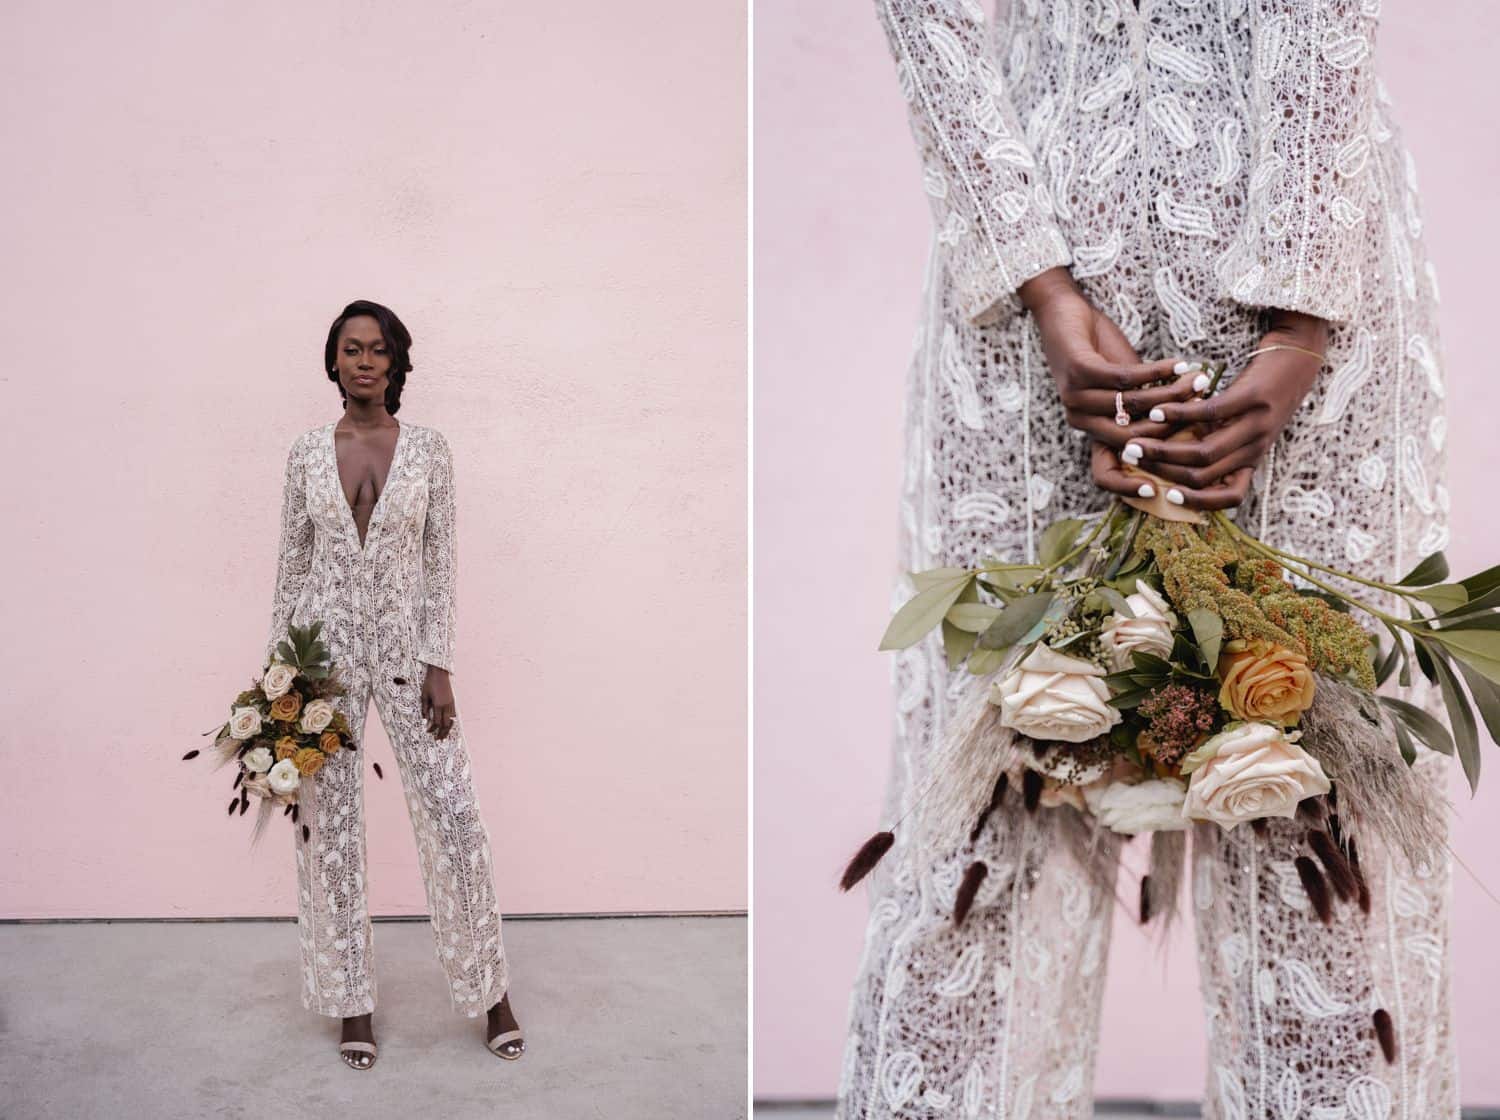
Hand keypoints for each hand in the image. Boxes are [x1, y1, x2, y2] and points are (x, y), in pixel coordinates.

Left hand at [420, 664, 456, 739]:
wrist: (439, 673)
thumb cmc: (429, 683)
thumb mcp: (424, 696)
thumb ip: (424, 709)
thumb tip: (424, 720)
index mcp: (438, 705)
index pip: (436, 722)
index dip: (432, 729)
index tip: (428, 732)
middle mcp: (446, 706)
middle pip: (446, 724)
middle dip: (442, 733)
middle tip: (438, 740)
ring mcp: (451, 703)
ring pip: (452, 720)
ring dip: (448, 729)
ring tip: (444, 735)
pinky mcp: (453, 701)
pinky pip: (453, 715)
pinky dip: (451, 722)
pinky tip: (448, 724)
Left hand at [1020, 266, 1202, 452]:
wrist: (1062, 314)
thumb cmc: (1097, 350)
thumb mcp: (1125, 384)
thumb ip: (1147, 403)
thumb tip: (1189, 417)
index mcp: (1089, 427)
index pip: (1123, 456)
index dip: (1156, 453)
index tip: (1189, 441)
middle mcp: (1079, 418)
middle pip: (1134, 435)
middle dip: (1173, 420)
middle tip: (1203, 401)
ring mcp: (1076, 396)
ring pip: (1134, 404)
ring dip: (1171, 391)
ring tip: (1197, 379)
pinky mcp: (1079, 371)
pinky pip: (1125, 378)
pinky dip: (1156, 371)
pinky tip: (1177, 364)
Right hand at [1109, 311, 1328, 508]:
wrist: (1298, 355)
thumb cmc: (1265, 391)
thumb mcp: (1247, 426)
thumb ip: (1221, 443)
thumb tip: (1181, 459)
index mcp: (1254, 458)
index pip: (1230, 498)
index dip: (1197, 503)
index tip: (1167, 495)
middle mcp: (1256, 447)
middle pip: (1203, 475)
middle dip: (1162, 471)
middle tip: (1132, 458)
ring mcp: (1256, 424)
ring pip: (1202, 452)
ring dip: (1163, 449)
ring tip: (1136, 439)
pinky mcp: (1251, 398)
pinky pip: (1207, 414)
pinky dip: (1177, 415)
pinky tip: (1157, 411)